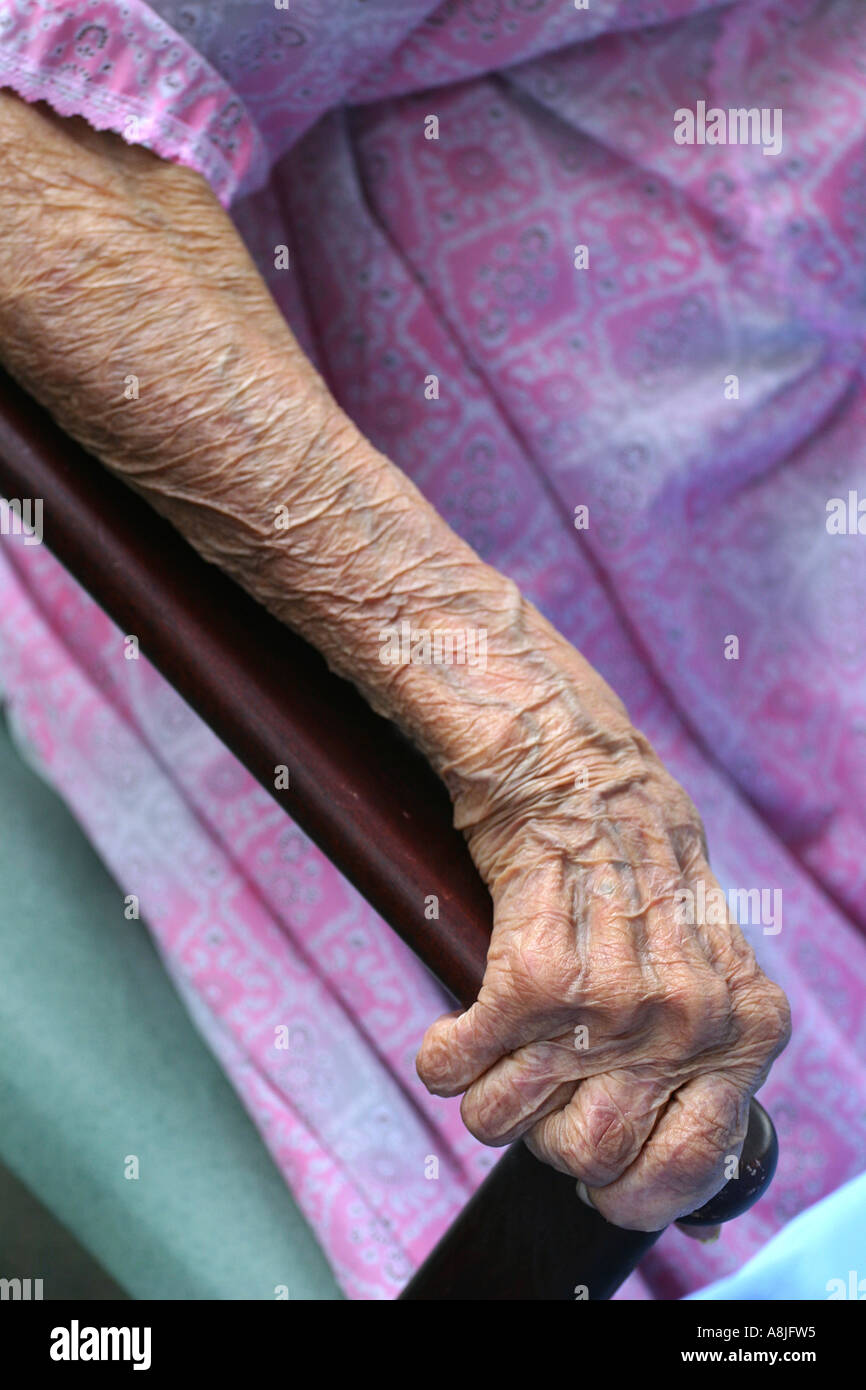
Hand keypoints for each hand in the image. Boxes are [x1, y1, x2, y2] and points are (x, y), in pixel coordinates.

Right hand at [417, 620, 790, 1231]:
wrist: (574, 768)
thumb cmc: (632, 865)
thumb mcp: (702, 960)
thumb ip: (702, 1055)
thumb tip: (681, 1187)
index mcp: (740, 1025)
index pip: (690, 1167)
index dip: (629, 1191)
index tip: (596, 1184)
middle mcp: (684, 1023)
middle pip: (584, 1155)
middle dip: (545, 1133)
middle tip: (540, 1083)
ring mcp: (610, 1005)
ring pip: (506, 1122)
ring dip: (485, 1095)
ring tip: (496, 1049)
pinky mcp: (531, 980)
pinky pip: (458, 1069)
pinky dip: (444, 1056)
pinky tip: (456, 1031)